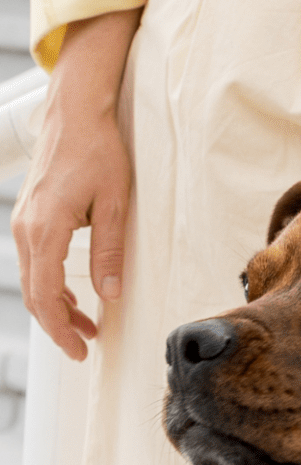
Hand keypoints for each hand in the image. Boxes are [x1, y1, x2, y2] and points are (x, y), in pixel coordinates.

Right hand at [12, 9, 139, 358]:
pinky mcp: (29, 216)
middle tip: (85, 348)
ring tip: (86, 327)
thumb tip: (109, 294)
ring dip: (56, 306)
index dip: (60, 328)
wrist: (75, 114)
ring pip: (32, 280)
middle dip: (58, 325)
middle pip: (33, 293)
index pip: (45, 295)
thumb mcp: (114, 204)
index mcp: (45, 229)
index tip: (80, 350)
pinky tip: (74, 295)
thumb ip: (109, 251)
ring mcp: (23, 222)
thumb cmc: (98, 152)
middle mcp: (26, 228)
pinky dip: (51, 284)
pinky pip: (34, 262)